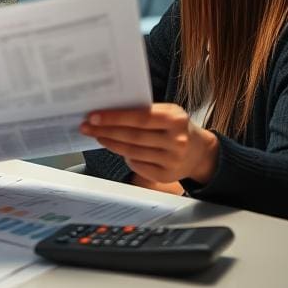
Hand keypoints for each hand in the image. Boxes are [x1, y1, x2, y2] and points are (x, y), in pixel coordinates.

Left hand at [80, 103, 218, 185]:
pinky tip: (117, 149)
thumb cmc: (177, 127)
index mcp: (175, 119)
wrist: (200, 152)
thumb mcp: (168, 113)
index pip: (139, 117)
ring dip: (111, 144)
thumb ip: (145, 112)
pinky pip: (137, 165)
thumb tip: (109, 113)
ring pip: (132, 152)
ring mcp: (172, 160)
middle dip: (106, 131)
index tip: (94, 116)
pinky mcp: (166, 175)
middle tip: (87, 127)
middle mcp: (176, 140)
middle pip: (133, 136)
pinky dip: (125, 157)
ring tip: (98, 136)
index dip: (114, 118)